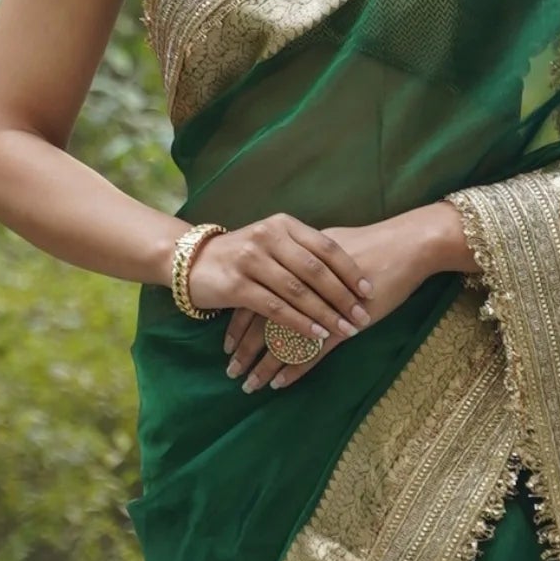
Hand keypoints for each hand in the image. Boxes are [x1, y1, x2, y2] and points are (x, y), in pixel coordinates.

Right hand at [186, 212, 374, 375]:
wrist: (190, 261)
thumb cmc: (241, 255)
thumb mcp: (272, 242)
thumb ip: (302, 251)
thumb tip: (346, 270)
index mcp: (283, 225)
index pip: (325, 247)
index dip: (350, 270)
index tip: (369, 291)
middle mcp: (268, 237)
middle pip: (315, 270)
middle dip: (343, 296)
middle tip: (362, 316)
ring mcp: (251, 260)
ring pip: (298, 291)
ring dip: (325, 313)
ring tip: (345, 329)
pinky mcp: (237, 286)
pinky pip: (276, 308)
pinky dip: (300, 323)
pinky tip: (316, 335)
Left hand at [221, 203, 469, 390]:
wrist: (408, 246)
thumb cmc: (374, 246)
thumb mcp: (329, 248)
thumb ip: (305, 263)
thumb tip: (288, 272)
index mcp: (294, 263)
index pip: (256, 295)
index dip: (239, 322)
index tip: (227, 344)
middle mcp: (301, 284)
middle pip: (262, 321)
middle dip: (244, 349)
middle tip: (230, 371)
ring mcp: (321, 306)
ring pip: (282, 340)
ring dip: (264, 366)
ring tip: (250, 385)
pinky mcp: (343, 323)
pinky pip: (311, 351)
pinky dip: (294, 369)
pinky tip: (280, 384)